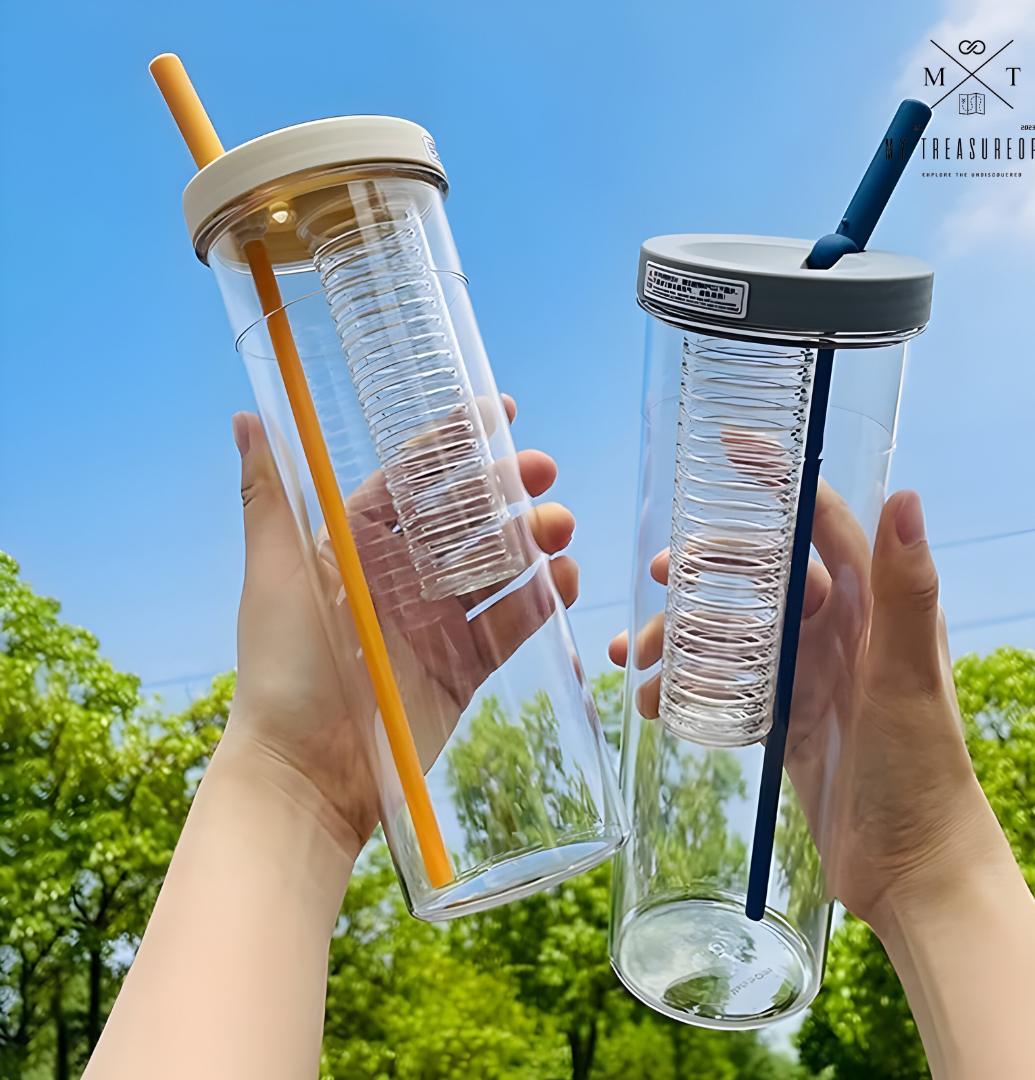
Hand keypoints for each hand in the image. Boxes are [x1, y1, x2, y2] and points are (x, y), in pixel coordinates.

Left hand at [227, 395, 577, 851]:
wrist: (308, 773)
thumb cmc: (284, 668)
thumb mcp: (276, 573)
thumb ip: (269, 497)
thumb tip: (249, 417)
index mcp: (357, 547)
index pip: (414, 481)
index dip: (455, 444)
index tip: (501, 412)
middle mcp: (401, 579)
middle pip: (466, 519)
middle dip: (507, 490)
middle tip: (544, 470)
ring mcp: (437, 624)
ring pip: (498, 568)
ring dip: (533, 541)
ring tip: (559, 528)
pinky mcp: (464, 668)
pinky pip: (511, 625)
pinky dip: (541, 600)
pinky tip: (563, 580)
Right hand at [609, 483, 988, 929]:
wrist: (910, 867)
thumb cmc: (919, 769)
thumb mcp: (907, 675)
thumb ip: (906, 588)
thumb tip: (906, 493)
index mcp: (871, 605)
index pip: (820, 521)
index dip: (778, 480)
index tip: (732, 448)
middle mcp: (839, 630)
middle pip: (759, 577)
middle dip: (705, 572)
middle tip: (658, 581)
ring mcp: (809, 675)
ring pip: (732, 633)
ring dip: (681, 638)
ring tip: (633, 659)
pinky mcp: (786, 719)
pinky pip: (727, 686)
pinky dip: (688, 688)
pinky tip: (653, 702)